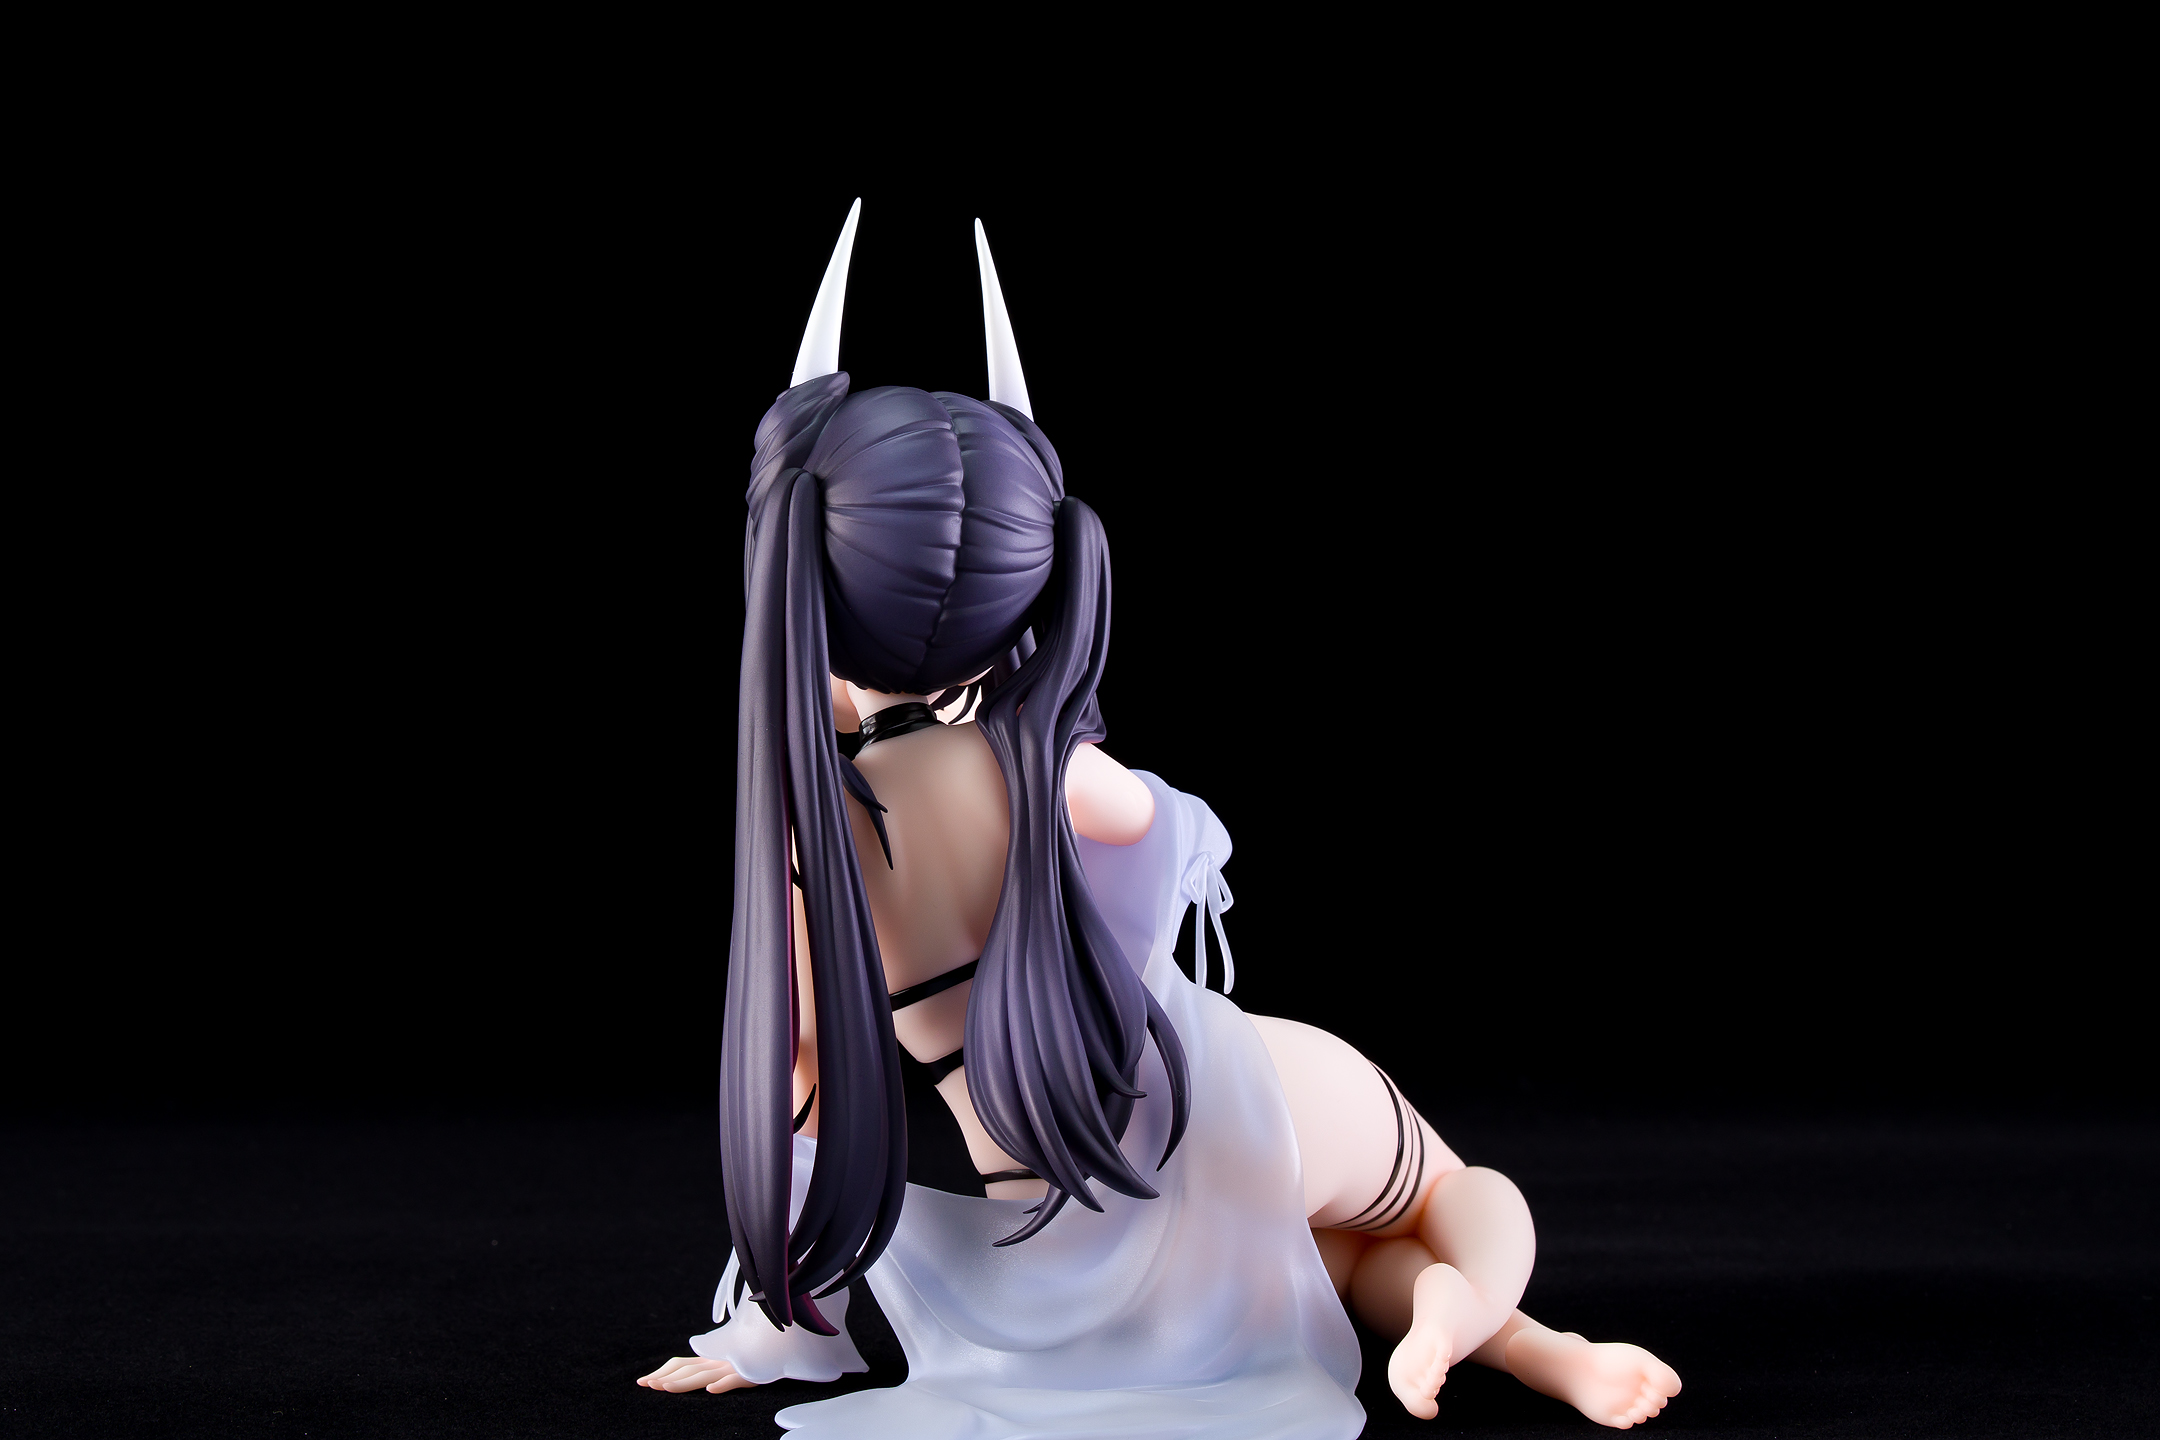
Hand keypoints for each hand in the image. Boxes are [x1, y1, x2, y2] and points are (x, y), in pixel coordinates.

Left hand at [637, 1355, 756, 1393]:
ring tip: (666, 1388)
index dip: (663, 1371)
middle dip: (665, 1377)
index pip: (681, 1363)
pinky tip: (711, 1389)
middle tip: (646, 1385)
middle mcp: (718, 1360)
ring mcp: (733, 1366)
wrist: (782, 1348)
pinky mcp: (751, 1372)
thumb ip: (711, 1366)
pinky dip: (723, 1383)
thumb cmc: (754, 1356)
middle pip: (688, 1369)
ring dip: (685, 1382)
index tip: (644, 1382)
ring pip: (706, 1374)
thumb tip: (695, 1376)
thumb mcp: (730, 1362)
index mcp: (711, 1358)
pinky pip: (736, 1378)